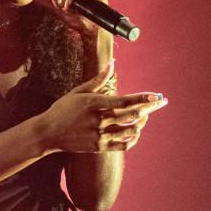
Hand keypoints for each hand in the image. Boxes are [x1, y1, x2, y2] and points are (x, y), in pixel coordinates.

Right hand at [38, 64, 166, 153]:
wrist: (48, 133)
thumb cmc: (63, 109)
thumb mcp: (78, 92)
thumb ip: (98, 80)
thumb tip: (113, 64)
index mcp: (93, 103)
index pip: (123, 100)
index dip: (142, 98)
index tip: (156, 96)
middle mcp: (98, 120)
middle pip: (131, 115)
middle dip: (150, 108)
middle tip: (162, 102)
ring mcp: (99, 135)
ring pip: (130, 130)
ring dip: (142, 122)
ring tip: (146, 115)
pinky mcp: (99, 147)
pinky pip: (123, 146)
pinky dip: (133, 139)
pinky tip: (136, 132)